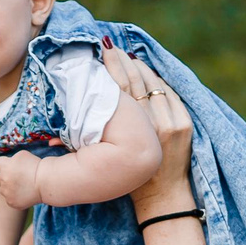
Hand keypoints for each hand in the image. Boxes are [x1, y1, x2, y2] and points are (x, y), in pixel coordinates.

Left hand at [0, 151, 45, 211]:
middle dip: (5, 176)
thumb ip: (11, 159)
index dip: (4, 164)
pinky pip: (9, 199)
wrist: (46, 183)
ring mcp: (7, 193)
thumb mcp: (22, 155)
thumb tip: (6, 163)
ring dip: (9, 187)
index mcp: (5, 166)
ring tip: (22, 186)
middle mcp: (4, 179)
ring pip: (3, 189)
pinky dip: (15, 197)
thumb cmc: (37, 167)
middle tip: (16, 177)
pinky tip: (24, 194)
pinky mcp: (11, 202)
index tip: (12, 167)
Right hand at [100, 42, 193, 217]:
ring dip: (141, 68)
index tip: (103, 53)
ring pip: (155, 85)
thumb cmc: (130, 180)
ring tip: (128, 56)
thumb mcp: (108, 160)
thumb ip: (89, 141)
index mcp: (133, 132)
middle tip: (111, 47)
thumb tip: (59, 129)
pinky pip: (170, 94)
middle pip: (138, 82)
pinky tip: (148, 72)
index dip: (112, 68)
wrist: (164, 197)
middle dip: (124, 62)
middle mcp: (154, 124)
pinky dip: (158, 82)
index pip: (121, 90)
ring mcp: (174, 123)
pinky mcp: (186, 124)